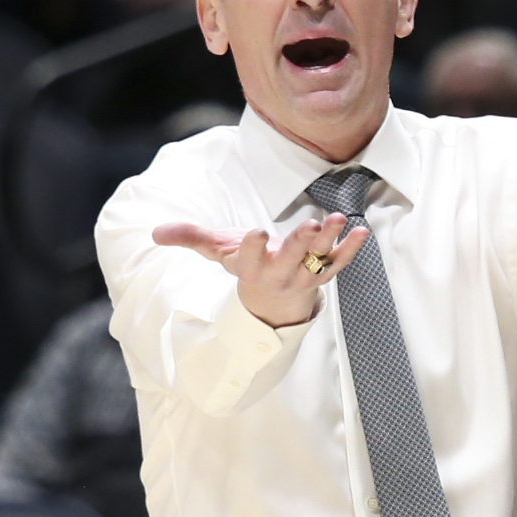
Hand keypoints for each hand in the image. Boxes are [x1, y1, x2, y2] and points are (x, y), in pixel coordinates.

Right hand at [153, 214, 369, 327]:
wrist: (274, 297)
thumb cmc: (245, 264)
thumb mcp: (217, 250)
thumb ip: (190, 238)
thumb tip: (155, 233)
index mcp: (250, 269)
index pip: (248, 260)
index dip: (251, 247)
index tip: (254, 232)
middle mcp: (278, 275)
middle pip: (289, 261)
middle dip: (299, 244)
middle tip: (309, 225)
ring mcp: (304, 276)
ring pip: (318, 260)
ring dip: (329, 240)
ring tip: (339, 219)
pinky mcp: (325, 272)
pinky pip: (340, 262)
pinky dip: (352, 249)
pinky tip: (362, 231)